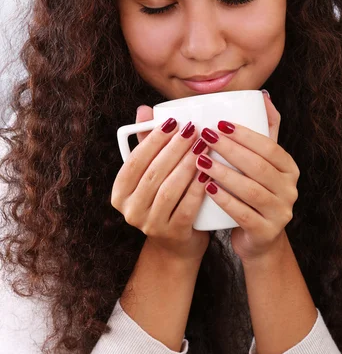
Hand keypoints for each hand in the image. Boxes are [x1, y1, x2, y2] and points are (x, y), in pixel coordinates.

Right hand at [111, 106, 209, 263]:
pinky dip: (198, 188)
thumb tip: (144, 109)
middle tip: (193, 129)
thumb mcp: (151, 173)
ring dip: (187, 165)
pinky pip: (186, 207)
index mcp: (120, 193)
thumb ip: (146, 143)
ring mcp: (150, 225)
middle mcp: (130, 211)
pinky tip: (209, 172)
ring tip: (203, 146)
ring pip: (169, 189)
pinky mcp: (173, 234)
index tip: (173, 121)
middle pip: (153, 173)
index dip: (153, 139)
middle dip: (174, 148)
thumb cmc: (164, 200)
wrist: (176, 244)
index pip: (135, 161)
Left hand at [195, 92, 299, 263]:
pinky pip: (244, 215)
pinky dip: (225, 200)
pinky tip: (207, 188)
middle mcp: (290, 190)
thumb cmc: (256, 193)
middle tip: (204, 138)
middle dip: (230, 150)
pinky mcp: (266, 233)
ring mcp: (281, 213)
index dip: (245, 134)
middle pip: (259, 167)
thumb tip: (262, 97)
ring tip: (201, 161)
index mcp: (289, 169)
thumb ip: (266, 131)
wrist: (260, 240)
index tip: (219, 123)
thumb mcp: (264, 163)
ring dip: (224, 173)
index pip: (270, 147)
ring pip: (251, 190)